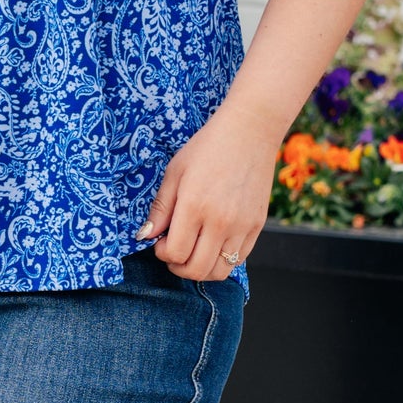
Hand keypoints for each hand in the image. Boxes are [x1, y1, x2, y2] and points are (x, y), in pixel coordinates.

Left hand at [139, 107, 277, 281]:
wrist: (250, 131)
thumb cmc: (208, 148)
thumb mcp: (175, 172)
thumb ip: (160, 208)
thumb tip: (145, 236)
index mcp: (195, 207)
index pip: (175, 253)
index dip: (162, 253)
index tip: (161, 241)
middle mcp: (220, 221)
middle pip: (196, 269)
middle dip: (178, 267)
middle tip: (173, 252)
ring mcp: (242, 226)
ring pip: (219, 271)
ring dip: (201, 268)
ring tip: (193, 251)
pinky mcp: (257, 226)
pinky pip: (239, 259)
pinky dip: (222, 260)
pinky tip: (212, 243)